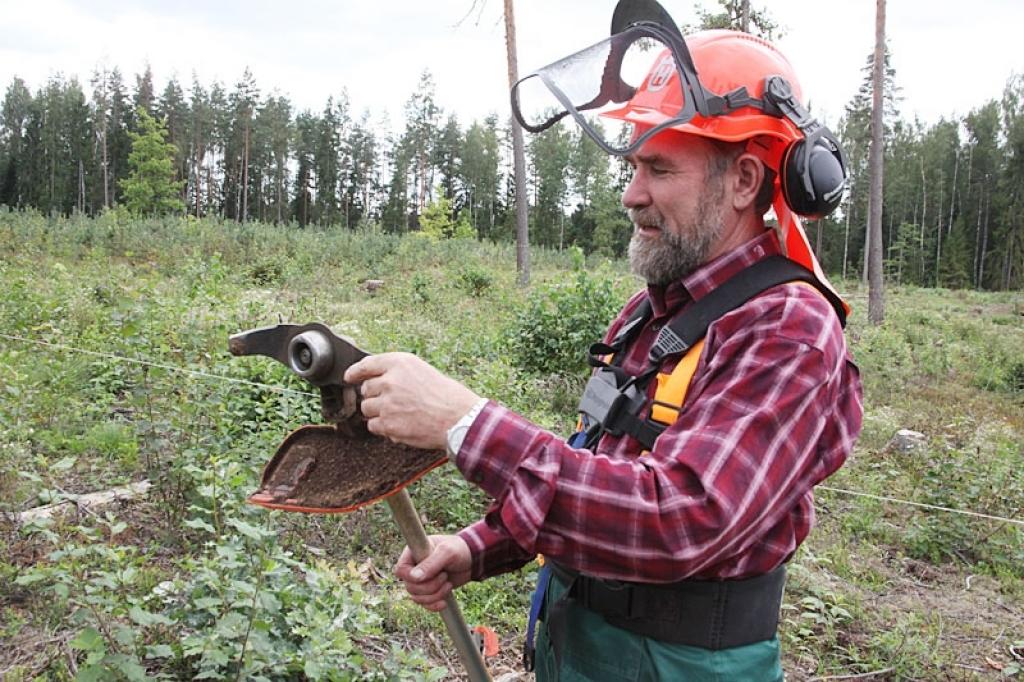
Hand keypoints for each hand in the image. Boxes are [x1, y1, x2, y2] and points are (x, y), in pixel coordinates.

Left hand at [344, 352, 481, 450]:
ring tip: (400, 414)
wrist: (458, 418)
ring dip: (378, 413)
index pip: (367, 364)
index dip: (355, 372)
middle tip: (393, 402)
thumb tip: (377, 380)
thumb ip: (398, 373)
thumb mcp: (423, 371)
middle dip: (375, 396)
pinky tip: (401, 425)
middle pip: (365, 389)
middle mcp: (390, 381)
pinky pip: (373, 426)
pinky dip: (384, 428)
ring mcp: (387, 403)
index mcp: (400, 363)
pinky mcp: (388, 424)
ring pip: (367, 408)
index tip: (350, 376)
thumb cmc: (446, 396)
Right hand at [394, 534, 471, 611]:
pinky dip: (433, 605)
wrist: (473, 559)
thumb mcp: (447, 552)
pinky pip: (424, 604)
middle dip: (429, 587)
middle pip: (410, 587)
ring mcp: (421, 580)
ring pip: (417, 597)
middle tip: (445, 576)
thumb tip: (414, 578)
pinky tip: (443, 602)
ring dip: (434, 595)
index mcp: (414, 553)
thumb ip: (431, 564)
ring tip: (448, 584)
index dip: (410, 577)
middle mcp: (414, 567)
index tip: (426, 576)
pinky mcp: (429, 591)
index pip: (400, 570)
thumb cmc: (459, 549)